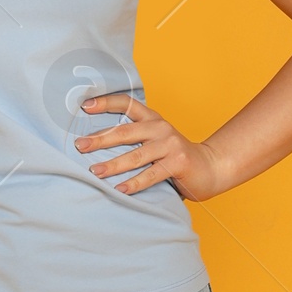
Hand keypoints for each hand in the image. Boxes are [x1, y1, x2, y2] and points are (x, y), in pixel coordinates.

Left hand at [74, 93, 226, 199]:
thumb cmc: (175, 157)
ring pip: (136, 155)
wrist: (211, 167)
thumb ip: (134, 140)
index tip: (84, 106)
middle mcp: (160, 128)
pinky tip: (119, 189)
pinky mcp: (178, 162)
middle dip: (100, 139)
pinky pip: (151, 174)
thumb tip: (94, 145)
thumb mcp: (154, 142)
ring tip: (95, 171)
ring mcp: (170, 144)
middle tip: (80, 146)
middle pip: (125, 131)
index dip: (106, 102)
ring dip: (113, 164)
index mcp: (152, 119)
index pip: (127, 103)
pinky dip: (134, 183)